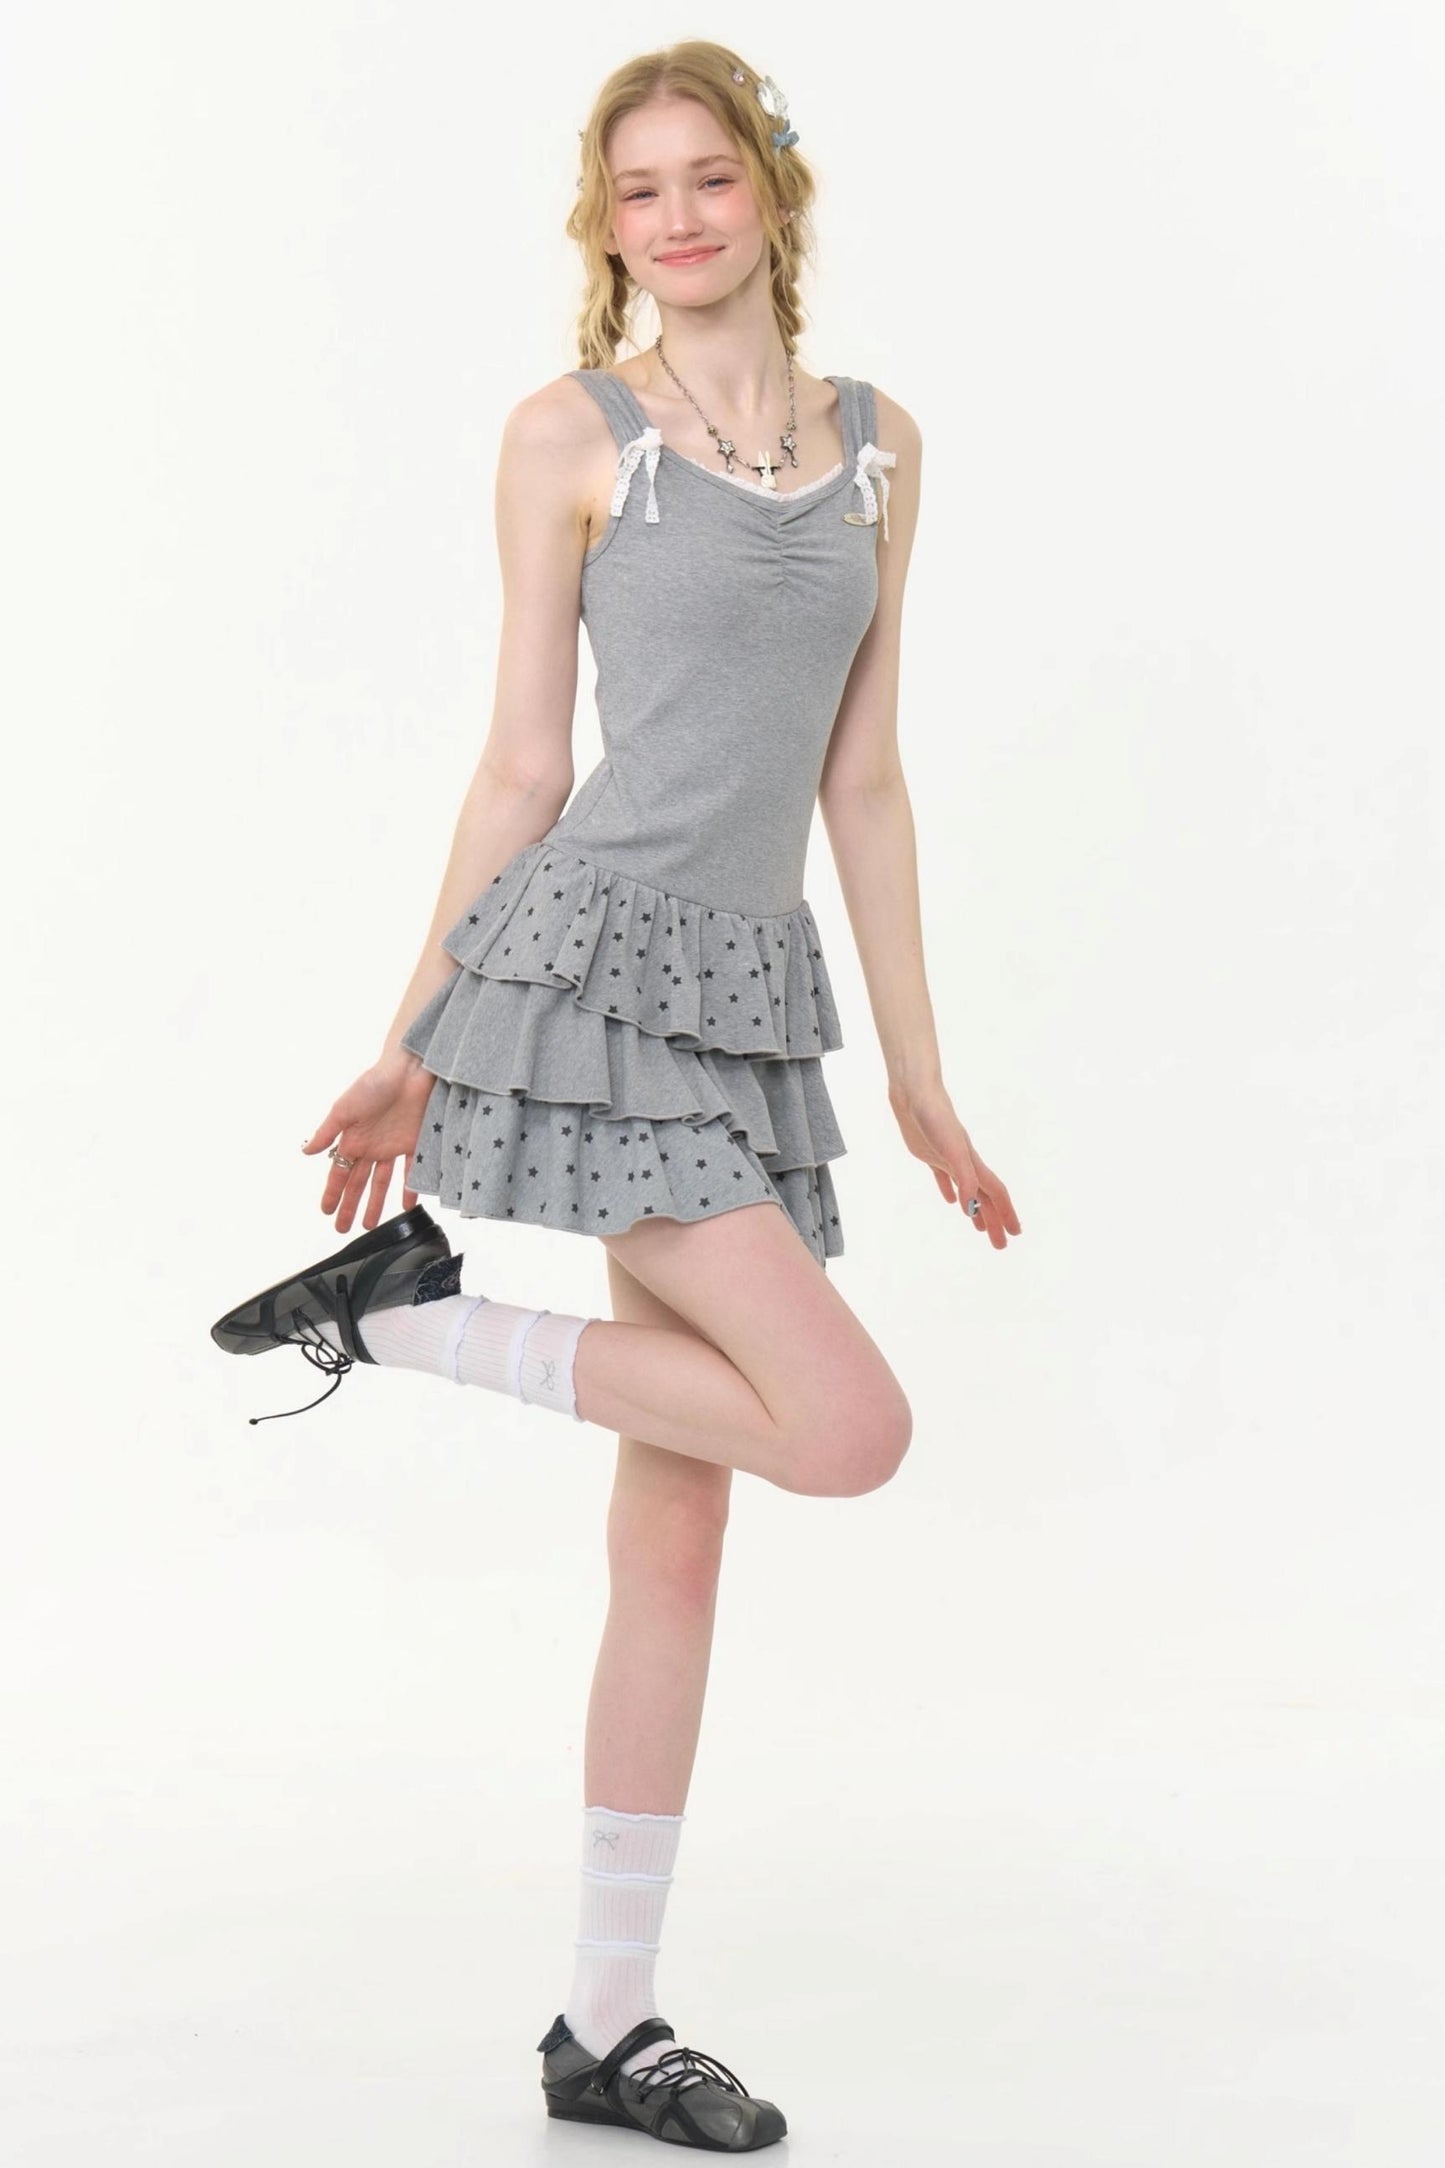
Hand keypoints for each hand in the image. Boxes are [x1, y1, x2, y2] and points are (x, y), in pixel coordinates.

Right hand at [302, 1052, 436, 1233]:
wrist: (410, 1071)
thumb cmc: (374, 1083)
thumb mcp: (345, 1108)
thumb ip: (327, 1132)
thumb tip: (306, 1152)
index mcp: (352, 1138)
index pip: (339, 1173)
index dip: (333, 1193)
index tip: (326, 1212)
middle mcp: (371, 1146)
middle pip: (358, 1183)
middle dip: (350, 1206)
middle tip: (344, 1228)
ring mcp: (393, 1146)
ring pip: (383, 1183)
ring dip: (376, 1203)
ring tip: (370, 1224)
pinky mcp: (415, 1143)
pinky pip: (412, 1172)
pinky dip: (409, 1189)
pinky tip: (406, 1206)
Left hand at [890, 1080, 1021, 1250]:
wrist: (915, 1093)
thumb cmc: (935, 1118)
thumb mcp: (950, 1151)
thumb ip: (963, 1178)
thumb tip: (969, 1208)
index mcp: (972, 1163)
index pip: (995, 1193)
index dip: (1006, 1214)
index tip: (1015, 1234)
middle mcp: (965, 1163)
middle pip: (984, 1197)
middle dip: (994, 1221)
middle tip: (1000, 1245)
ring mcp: (948, 1158)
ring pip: (968, 1190)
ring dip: (976, 1209)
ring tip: (979, 1228)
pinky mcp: (930, 1154)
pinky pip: (945, 1178)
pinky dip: (951, 1190)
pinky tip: (950, 1201)